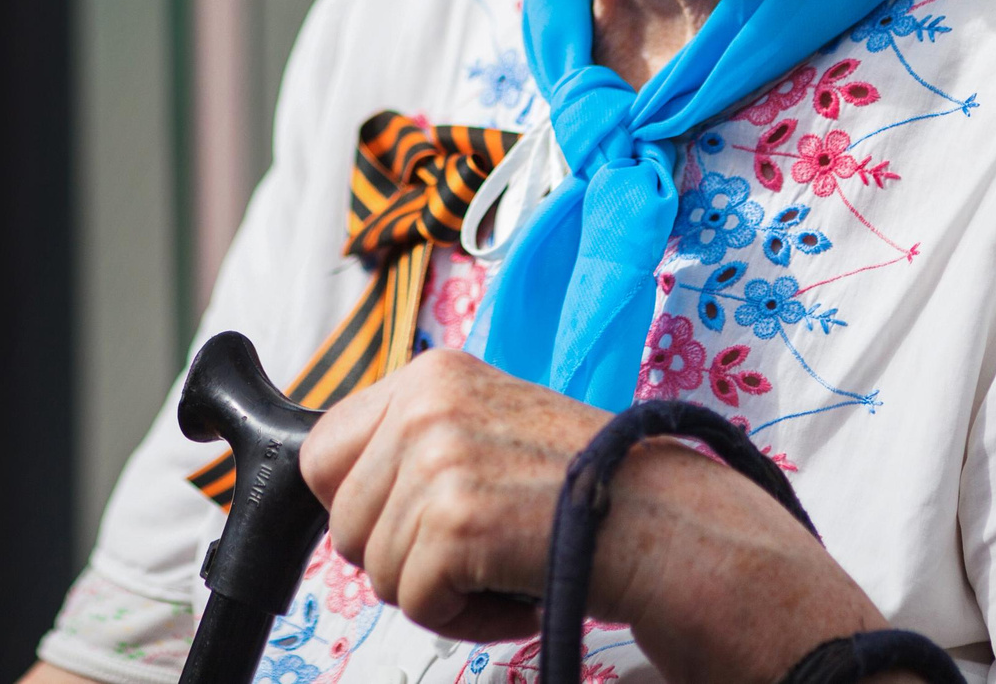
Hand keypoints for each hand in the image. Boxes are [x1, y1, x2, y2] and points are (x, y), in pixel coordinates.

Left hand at [300, 351, 892, 683]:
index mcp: (432, 374)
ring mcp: (438, 459)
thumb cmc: (592, 492)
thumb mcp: (491, 431)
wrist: (674, 526)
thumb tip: (339, 495)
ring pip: (376, 570)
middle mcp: (427, 403)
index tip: (413, 524)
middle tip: (476, 551)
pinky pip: (414, 604)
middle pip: (342, 522)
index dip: (360, 507)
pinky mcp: (455, 521)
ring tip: (506, 565)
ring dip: (440, 591)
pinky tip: (517, 590)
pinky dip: (465, 620)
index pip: (321, 452)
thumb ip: (420, 444)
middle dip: (401, 556)